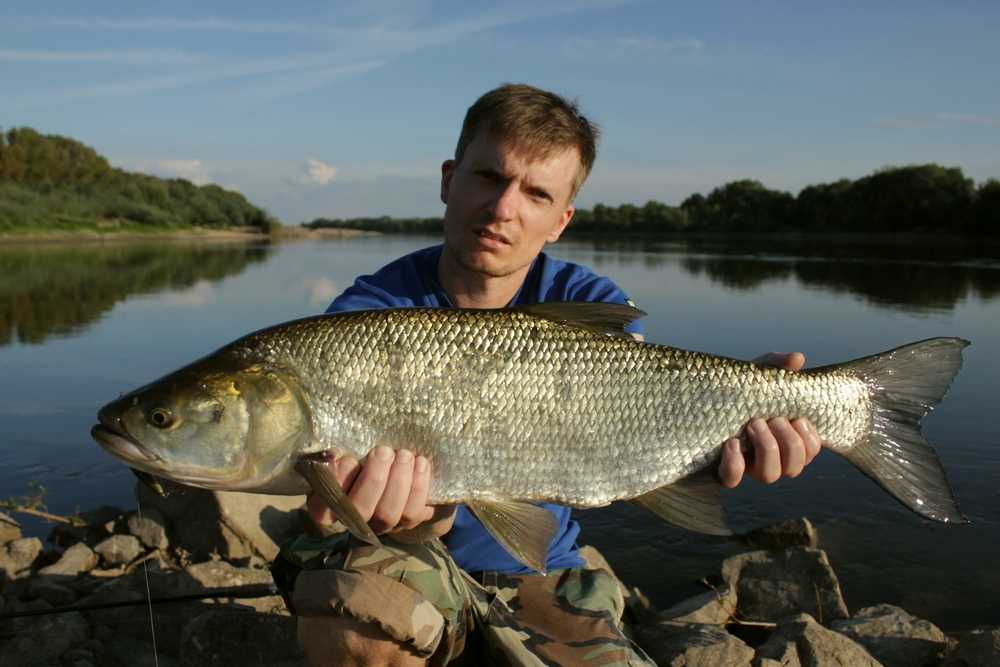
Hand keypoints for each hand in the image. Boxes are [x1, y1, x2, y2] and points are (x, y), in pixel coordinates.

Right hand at [306, 446, 449, 535]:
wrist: (393, 469)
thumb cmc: (360, 459)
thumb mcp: (343, 457)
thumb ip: (336, 458)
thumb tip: (334, 455)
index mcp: (328, 508)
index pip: (323, 509)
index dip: (336, 485)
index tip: (346, 458)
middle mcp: (354, 521)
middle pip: (361, 510)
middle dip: (374, 479)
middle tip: (384, 451)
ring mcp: (380, 525)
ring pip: (389, 514)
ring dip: (399, 481)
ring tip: (405, 455)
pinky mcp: (406, 522)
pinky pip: (413, 513)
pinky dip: (419, 487)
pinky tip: (421, 463)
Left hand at [718, 352, 822, 487]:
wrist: (692, 405)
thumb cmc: (731, 392)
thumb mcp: (752, 376)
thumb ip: (775, 366)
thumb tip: (798, 358)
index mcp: (782, 438)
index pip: (809, 451)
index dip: (810, 440)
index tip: (798, 418)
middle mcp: (767, 457)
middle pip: (794, 468)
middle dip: (789, 443)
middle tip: (772, 419)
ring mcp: (745, 467)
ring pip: (770, 476)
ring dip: (767, 449)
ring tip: (753, 424)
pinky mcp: (721, 471)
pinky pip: (733, 478)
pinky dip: (735, 463)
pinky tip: (732, 442)